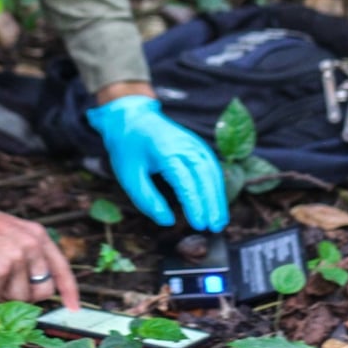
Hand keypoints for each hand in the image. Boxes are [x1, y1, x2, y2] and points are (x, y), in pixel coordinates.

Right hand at [0, 194, 79, 308]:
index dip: (69, 291)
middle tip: (7, 288)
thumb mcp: (14, 233)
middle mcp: (31, 247)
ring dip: (2, 296)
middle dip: (27, 296)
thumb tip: (33, 290)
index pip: (61, 268)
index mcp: (38, 236)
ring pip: (18, 298)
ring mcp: (16, 259)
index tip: (73, 308)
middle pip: (43, 291)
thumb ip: (28, 256)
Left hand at [87, 95, 227, 230]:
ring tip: (219, 221)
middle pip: (204, 176)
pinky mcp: (197, 145)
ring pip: (212, 172)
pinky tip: (217, 203)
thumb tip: (167, 221)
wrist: (132, 119)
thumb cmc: (128, 148)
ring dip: (218, 197)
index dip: (194, 204)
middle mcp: (184, 145)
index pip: (185, 181)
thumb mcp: (129, 176)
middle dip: (211, 204)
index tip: (198, 224)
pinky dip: (216, 186)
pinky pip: (212, 167)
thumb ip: (147, 200)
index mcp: (165, 151)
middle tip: (214, 228)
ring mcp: (193, 144)